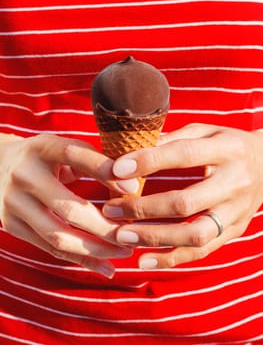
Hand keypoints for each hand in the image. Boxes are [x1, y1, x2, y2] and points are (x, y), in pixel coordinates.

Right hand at [0, 133, 137, 277]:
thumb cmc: (45, 157)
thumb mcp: (64, 148)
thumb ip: (94, 161)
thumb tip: (131, 187)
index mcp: (42, 148)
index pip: (75, 156)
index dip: (104, 170)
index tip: (134, 187)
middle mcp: (25, 176)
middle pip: (69, 208)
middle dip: (106, 227)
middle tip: (133, 235)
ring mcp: (14, 203)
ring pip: (59, 236)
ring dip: (96, 250)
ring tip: (124, 252)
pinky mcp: (12, 225)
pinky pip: (50, 248)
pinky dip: (81, 260)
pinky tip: (105, 267)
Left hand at [103, 124, 262, 268]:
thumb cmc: (227, 144)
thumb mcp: (205, 131)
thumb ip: (172, 140)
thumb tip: (133, 152)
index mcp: (227, 150)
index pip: (183, 155)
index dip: (148, 162)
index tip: (116, 169)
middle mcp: (235, 183)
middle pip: (186, 202)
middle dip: (143, 208)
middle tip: (110, 210)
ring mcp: (237, 212)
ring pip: (195, 234)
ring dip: (155, 238)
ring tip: (122, 236)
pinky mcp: (235, 230)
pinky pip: (202, 251)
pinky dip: (172, 258)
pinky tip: (144, 260)